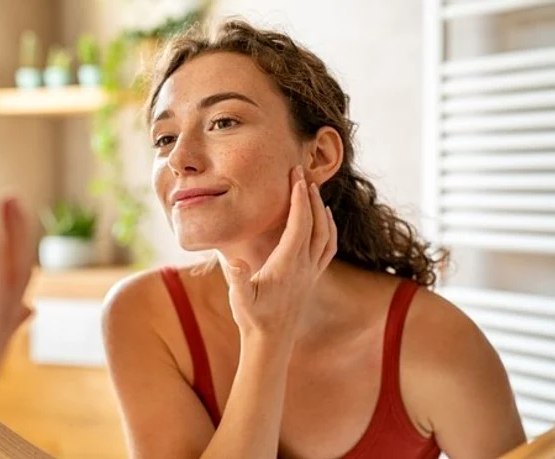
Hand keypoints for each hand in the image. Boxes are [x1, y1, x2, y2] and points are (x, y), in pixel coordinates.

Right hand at [227, 165, 336, 341]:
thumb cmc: (253, 318)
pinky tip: (324, 221)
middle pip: (316, 223)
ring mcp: (312, 272)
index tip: (295, 176)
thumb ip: (238, 280)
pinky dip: (329, 229)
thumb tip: (236, 262)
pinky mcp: (312, 278)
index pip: (299, 224)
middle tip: (302, 173)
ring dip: (322, 210)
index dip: (299, 198)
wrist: (271, 342)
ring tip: (313, 191)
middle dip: (310, 196)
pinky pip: (328, 247)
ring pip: (326, 234)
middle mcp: (305, 266)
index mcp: (288, 265)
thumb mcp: (240, 299)